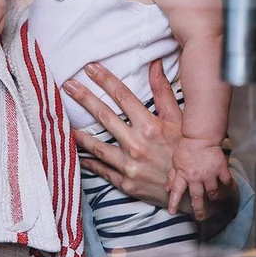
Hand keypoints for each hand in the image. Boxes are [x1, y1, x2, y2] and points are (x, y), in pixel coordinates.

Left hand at [67, 60, 237, 227]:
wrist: (193, 191)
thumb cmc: (186, 153)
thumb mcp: (179, 121)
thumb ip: (163, 92)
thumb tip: (155, 65)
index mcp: (151, 126)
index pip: (123, 96)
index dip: (105, 80)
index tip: (90, 67)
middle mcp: (137, 145)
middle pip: (104, 116)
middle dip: (84, 98)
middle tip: (67, 85)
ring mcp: (129, 166)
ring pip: (96, 146)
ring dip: (79, 133)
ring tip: (62, 122)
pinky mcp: (126, 183)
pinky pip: (102, 170)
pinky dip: (89, 162)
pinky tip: (78, 154)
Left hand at [166, 138, 232, 220]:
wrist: (201, 136)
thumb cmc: (186, 147)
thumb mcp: (175, 161)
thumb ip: (171, 176)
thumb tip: (167, 189)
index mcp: (183, 174)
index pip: (176, 192)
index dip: (173, 203)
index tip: (172, 213)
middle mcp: (196, 177)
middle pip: (197, 197)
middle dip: (198, 209)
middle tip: (200, 217)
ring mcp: (209, 173)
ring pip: (213, 192)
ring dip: (213, 197)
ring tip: (214, 200)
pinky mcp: (220, 168)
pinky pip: (225, 181)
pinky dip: (226, 186)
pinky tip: (226, 188)